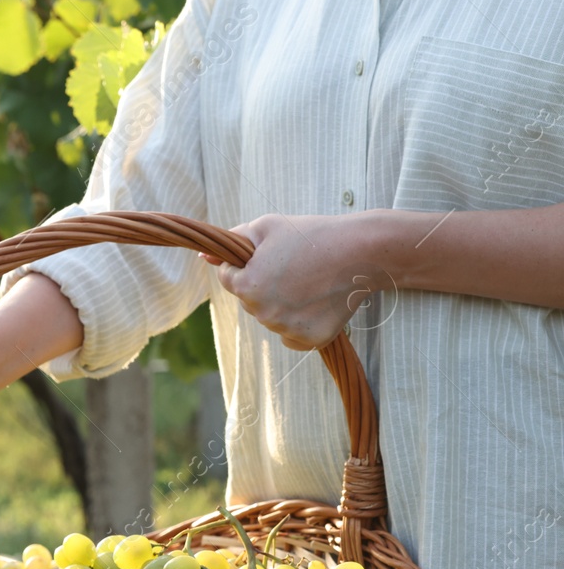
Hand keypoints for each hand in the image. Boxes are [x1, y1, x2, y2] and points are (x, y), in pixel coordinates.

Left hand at [202, 213, 391, 350]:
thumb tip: (204, 256)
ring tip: (309, 281)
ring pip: (270, 317)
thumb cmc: (312, 234)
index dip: (246, 263)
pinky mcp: (309, 341)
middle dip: (262, 284)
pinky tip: (315, 301)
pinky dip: (298, 322)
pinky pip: (289, 335)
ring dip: (281, 303)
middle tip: (294, 266)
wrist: (362, 252)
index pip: (228, 279)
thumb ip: (233, 242)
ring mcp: (286, 329)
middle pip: (248, 300)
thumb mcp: (267, 227)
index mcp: (247, 286)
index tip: (269, 255)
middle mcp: (263, 313)